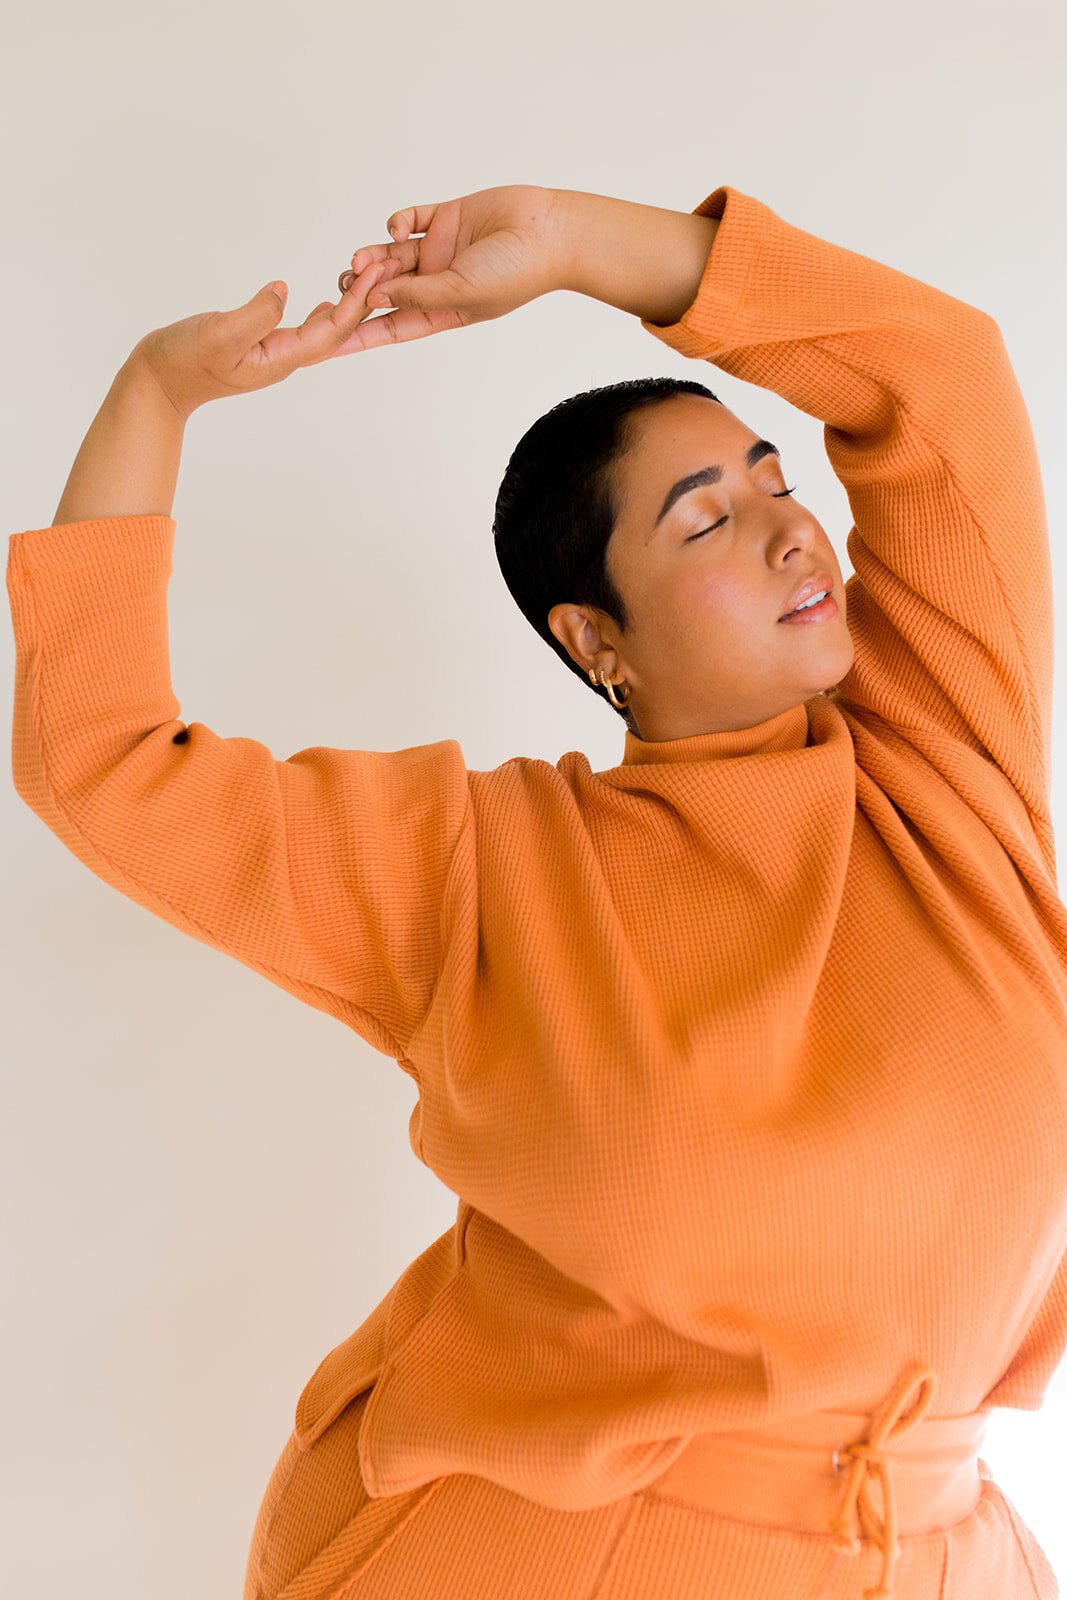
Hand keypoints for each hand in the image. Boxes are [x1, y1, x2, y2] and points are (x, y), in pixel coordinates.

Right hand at [133, 259, 405, 419]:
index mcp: (282, 359)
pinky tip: (325, 302)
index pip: (332, 330)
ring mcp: (274, 356)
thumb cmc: (184, 360)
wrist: (159, 382)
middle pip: (336, 332)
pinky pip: (301, 331)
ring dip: (346, 307)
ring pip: (322, 331)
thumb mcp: (220, 334)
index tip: (376, 272)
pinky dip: (319, 313)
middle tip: (385, 266)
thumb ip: (255, 314)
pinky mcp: (261, 348)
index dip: (357, 301)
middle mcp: (285, 360)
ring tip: (365, 279)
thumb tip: (285, 291)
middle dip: (363, 301)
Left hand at [330, 184, 569, 355]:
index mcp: (444, 311)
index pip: (393, 327)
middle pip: (387, 290)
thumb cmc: (516, 272)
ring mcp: (441, 250)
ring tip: (360, 258)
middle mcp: (439, 282)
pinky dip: (396, 222)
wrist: (548, 232)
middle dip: (362, 290)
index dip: (359, 336)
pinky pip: (412, 219)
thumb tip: (372, 296)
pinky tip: (395, 229)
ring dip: (372, 257)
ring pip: (392, 255)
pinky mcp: (447, 218)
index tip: (327, 346)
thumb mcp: (460, 294)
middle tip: (344, 285)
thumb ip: (416, 295)